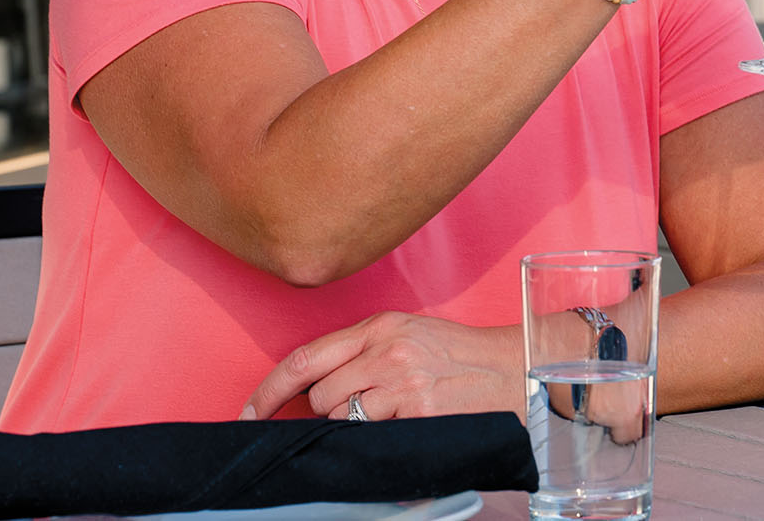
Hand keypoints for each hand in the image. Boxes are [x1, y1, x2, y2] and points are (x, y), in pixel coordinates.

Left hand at [241, 311, 524, 421]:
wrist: (514, 369)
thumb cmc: (460, 356)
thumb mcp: (409, 335)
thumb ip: (363, 352)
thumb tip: (314, 387)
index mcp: (381, 325)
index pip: (306, 358)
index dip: (268, 390)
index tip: (248, 413)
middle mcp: (387, 349)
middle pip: (320, 394)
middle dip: (325, 413)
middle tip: (356, 413)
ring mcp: (401, 381)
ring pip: (341, 416)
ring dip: (353, 426)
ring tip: (390, 415)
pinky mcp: (417, 411)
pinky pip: (372, 435)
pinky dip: (378, 438)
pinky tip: (402, 426)